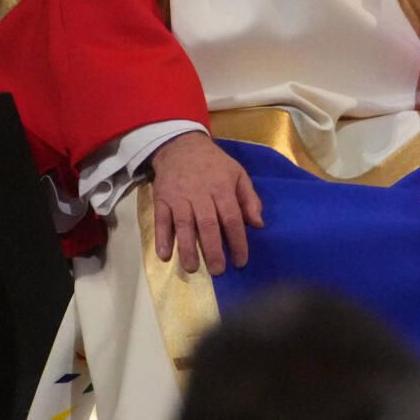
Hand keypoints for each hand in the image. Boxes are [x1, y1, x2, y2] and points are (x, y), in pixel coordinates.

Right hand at [148, 131, 262, 275]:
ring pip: (183, 226)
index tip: (241, 261)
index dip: (238, 241)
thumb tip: (258, 224)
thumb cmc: (215, 164)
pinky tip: (165, 256)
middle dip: (213, 250)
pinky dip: (162, 239)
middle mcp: (200, 196)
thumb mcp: (238, 174)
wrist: (181, 147)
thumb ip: (249, 199)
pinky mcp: (161, 201)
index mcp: (222, 189)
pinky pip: (161, 222)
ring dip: (187, 249)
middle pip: (207, 225)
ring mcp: (179, 199)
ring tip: (192, 268)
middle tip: (218, 271)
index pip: (232, 218)